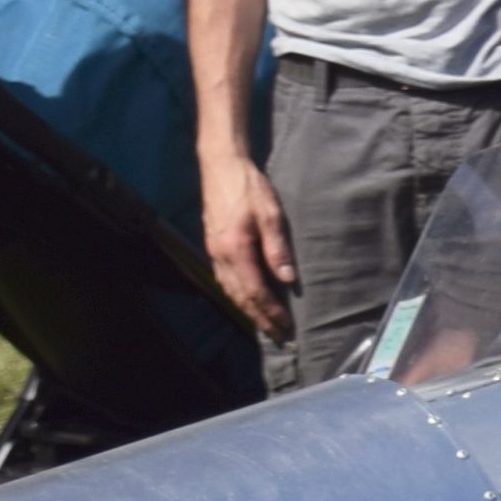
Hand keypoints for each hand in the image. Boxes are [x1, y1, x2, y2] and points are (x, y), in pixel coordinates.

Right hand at [202, 149, 292, 335]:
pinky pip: (224, 279)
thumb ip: (278, 249)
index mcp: (236, 249)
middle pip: (240, 297)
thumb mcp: (271, 215)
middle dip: (259, 318)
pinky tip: (246, 299)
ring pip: (230, 290)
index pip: (255, 291)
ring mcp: (213, 251)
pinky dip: (236, 295)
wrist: (221, 165)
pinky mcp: (213, 246)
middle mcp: (220, 255)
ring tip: (264, 323)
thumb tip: (288, 280)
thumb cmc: (248, 186)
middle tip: (277, 335)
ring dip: (247, 310)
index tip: (285, 325)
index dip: (270, 311)